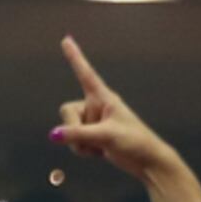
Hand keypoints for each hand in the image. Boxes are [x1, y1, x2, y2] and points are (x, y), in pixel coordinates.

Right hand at [49, 37, 177, 181]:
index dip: (75, 57)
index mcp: (104, 98)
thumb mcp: (106, 136)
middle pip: (67, 111)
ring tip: (99, 148)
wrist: (147, 161)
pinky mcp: (93, 136)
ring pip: (68, 130)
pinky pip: (74, 141)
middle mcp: (96, 106)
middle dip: (72, 129)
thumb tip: (53, 134)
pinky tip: (99, 153)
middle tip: (90, 140)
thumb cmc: (134, 142)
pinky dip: (82, 150)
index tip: (66, 39)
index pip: (86, 73)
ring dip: (78, 144)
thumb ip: (78, 135)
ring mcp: (93, 122)